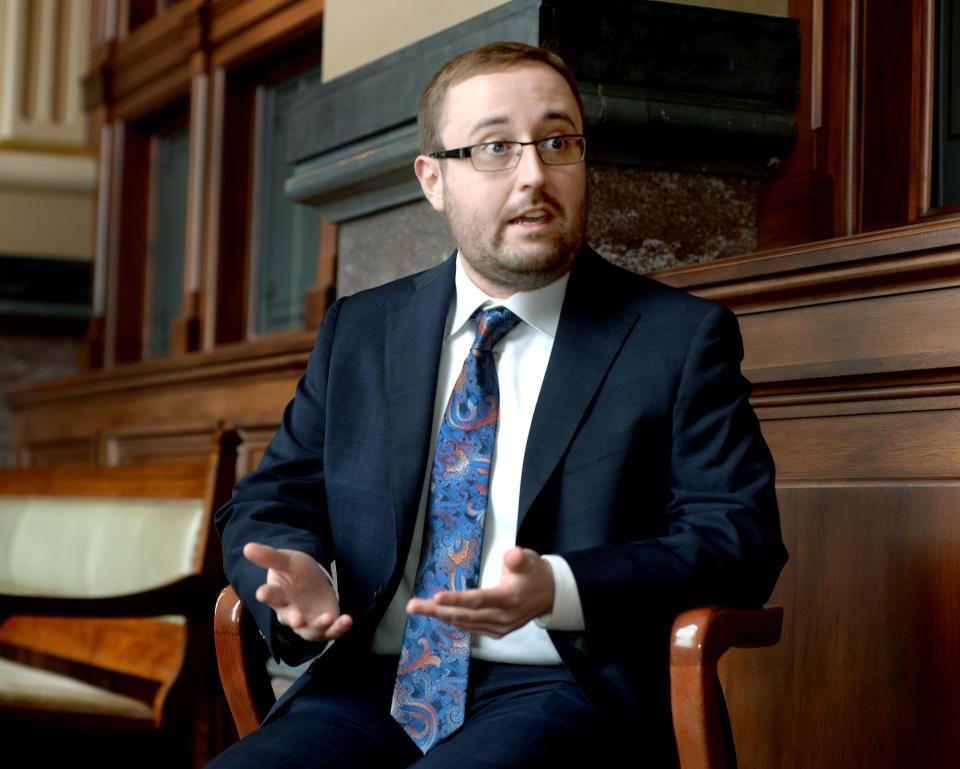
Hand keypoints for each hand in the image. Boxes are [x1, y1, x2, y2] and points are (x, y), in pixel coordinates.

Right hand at [243, 542, 352, 641]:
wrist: (313, 582)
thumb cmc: (296, 573)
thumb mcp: (286, 560)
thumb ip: (269, 556)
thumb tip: (247, 546)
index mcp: (279, 595)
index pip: (271, 595)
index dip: (267, 594)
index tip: (262, 592)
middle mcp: (291, 612)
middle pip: (290, 617)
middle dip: (293, 618)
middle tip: (296, 618)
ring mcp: (308, 621)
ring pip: (310, 630)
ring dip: (319, 626)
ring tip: (327, 618)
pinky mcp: (324, 626)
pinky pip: (331, 631)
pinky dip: (339, 628)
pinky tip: (347, 619)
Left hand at [406, 547, 554, 638]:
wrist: (550, 594)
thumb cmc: (534, 572)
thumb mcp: (530, 559)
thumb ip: (519, 559)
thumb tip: (513, 554)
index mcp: (509, 598)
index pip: (478, 600)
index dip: (456, 599)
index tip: (435, 597)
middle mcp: (503, 617)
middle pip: (464, 615)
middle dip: (436, 610)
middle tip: (412, 606)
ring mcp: (500, 627)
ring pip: (465, 624)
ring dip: (440, 617)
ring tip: (418, 609)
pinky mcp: (498, 632)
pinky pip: (471, 629)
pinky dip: (454, 623)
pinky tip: (439, 617)